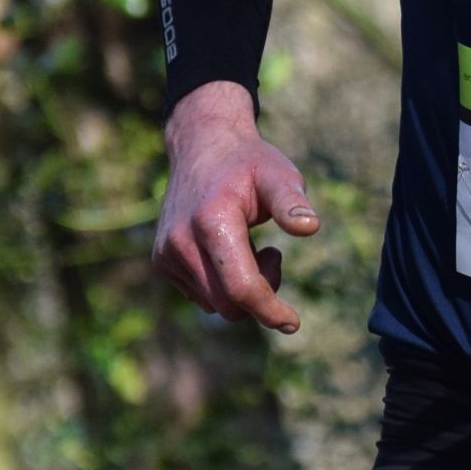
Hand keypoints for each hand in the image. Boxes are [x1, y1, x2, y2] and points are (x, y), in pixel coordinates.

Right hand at [153, 81, 320, 332]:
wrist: (202, 147)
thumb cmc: (248, 163)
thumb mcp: (278, 174)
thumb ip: (292, 201)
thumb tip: (309, 227)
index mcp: (212, 221)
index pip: (242, 288)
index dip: (270, 310)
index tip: (292, 322)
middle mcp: (181, 242)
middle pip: (228, 305)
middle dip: (260, 295)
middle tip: (273, 255)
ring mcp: (166, 254)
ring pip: (214, 304)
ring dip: (241, 289)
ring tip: (251, 246)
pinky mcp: (161, 262)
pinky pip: (201, 295)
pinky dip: (222, 284)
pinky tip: (229, 250)